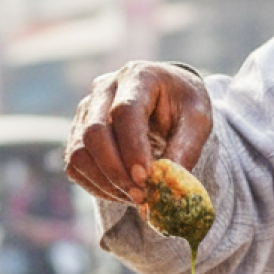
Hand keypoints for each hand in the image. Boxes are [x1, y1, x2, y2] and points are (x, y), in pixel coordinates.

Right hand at [64, 61, 211, 204]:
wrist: (167, 99)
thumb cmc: (183, 106)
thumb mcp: (198, 120)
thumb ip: (186, 148)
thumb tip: (167, 184)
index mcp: (138, 76)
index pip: (125, 111)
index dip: (133, 148)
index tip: (147, 178)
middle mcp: (104, 89)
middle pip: (94, 132)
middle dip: (117, 171)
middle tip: (141, 195)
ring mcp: (86, 112)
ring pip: (79, 152)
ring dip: (106, 183)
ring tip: (135, 197)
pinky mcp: (78, 134)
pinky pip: (75, 166)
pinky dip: (96, 186)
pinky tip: (121, 193)